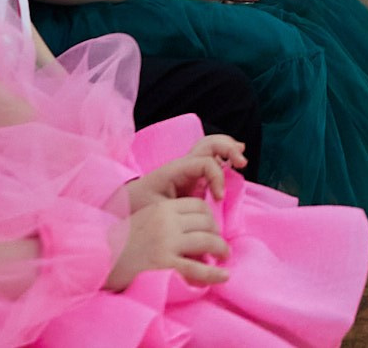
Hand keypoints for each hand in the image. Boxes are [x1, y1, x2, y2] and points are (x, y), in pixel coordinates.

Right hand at [106, 196, 230, 290]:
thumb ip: (167, 218)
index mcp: (161, 208)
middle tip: (219, 245)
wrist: (100, 261)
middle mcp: (166, 222)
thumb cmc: (123, 242)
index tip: (210, 229)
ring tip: (224, 257)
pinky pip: (197, 268)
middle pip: (206, 222)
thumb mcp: (145, 219)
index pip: (198, 206)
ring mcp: (166, 243)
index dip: (209, 218)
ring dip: (221, 249)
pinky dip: (214, 273)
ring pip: (207, 241)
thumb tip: (194, 226)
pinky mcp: (165, 265)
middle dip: (217, 233)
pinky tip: (224, 276)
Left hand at [128, 135, 246, 208]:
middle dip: (228, 149)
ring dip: (228, 148)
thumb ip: (180, 215)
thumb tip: (203, 225)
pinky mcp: (193, 176)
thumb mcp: (158, 213)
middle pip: (209, 143)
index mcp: (176, 170)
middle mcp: (184, 165)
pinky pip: (210, 158)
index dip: (217, 178)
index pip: (205, 163)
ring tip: (241, 156)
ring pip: (211, 146)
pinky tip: (234, 161)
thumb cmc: (139, 207)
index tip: (219, 199)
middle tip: (242, 162)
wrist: (125, 203)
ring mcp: (189, 168)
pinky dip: (224, 156)